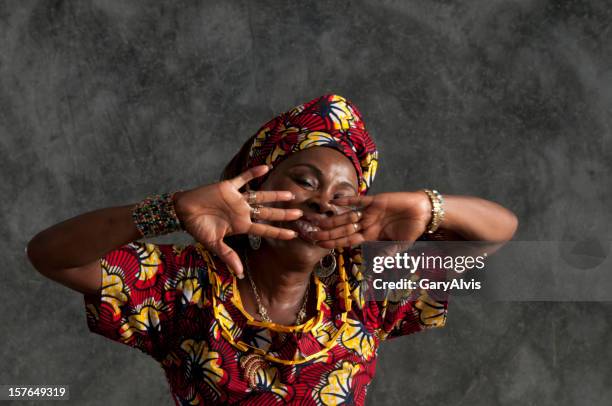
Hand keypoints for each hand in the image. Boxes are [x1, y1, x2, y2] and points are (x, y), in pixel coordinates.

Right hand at [174, 165, 302, 277]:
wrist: (183, 211)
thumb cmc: (198, 228)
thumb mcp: (214, 244)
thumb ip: (228, 256)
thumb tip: (240, 274)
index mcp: (241, 225)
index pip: (264, 229)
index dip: (278, 232)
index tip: (294, 234)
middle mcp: (243, 212)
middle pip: (267, 213)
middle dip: (283, 214)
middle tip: (300, 213)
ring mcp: (237, 199)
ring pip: (260, 196)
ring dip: (274, 195)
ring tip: (290, 193)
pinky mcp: (229, 187)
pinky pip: (243, 178)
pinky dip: (253, 173)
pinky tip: (266, 168)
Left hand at [308, 191, 431, 248]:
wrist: (422, 212)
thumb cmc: (412, 229)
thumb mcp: (399, 246)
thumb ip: (386, 254)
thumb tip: (376, 268)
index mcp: (370, 236)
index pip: (347, 240)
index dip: (333, 243)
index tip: (319, 246)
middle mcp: (366, 224)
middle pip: (343, 229)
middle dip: (327, 233)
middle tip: (310, 234)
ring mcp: (369, 212)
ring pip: (347, 217)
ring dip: (332, 219)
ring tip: (317, 221)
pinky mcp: (375, 200)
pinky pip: (359, 200)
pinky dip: (347, 200)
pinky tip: (334, 202)